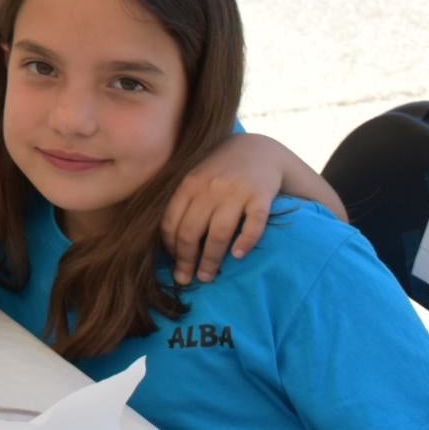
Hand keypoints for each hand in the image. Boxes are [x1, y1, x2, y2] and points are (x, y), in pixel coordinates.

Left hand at [163, 133, 290, 283]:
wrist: (259, 149)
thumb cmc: (220, 170)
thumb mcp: (196, 178)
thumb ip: (182, 202)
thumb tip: (167, 243)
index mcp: (189, 184)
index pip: (171, 222)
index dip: (170, 247)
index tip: (174, 264)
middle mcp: (210, 187)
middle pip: (192, 231)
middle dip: (186, 260)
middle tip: (186, 279)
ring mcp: (236, 191)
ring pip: (219, 232)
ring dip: (211, 259)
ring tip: (207, 277)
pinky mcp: (261, 195)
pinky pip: (253, 223)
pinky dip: (246, 241)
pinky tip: (238, 256)